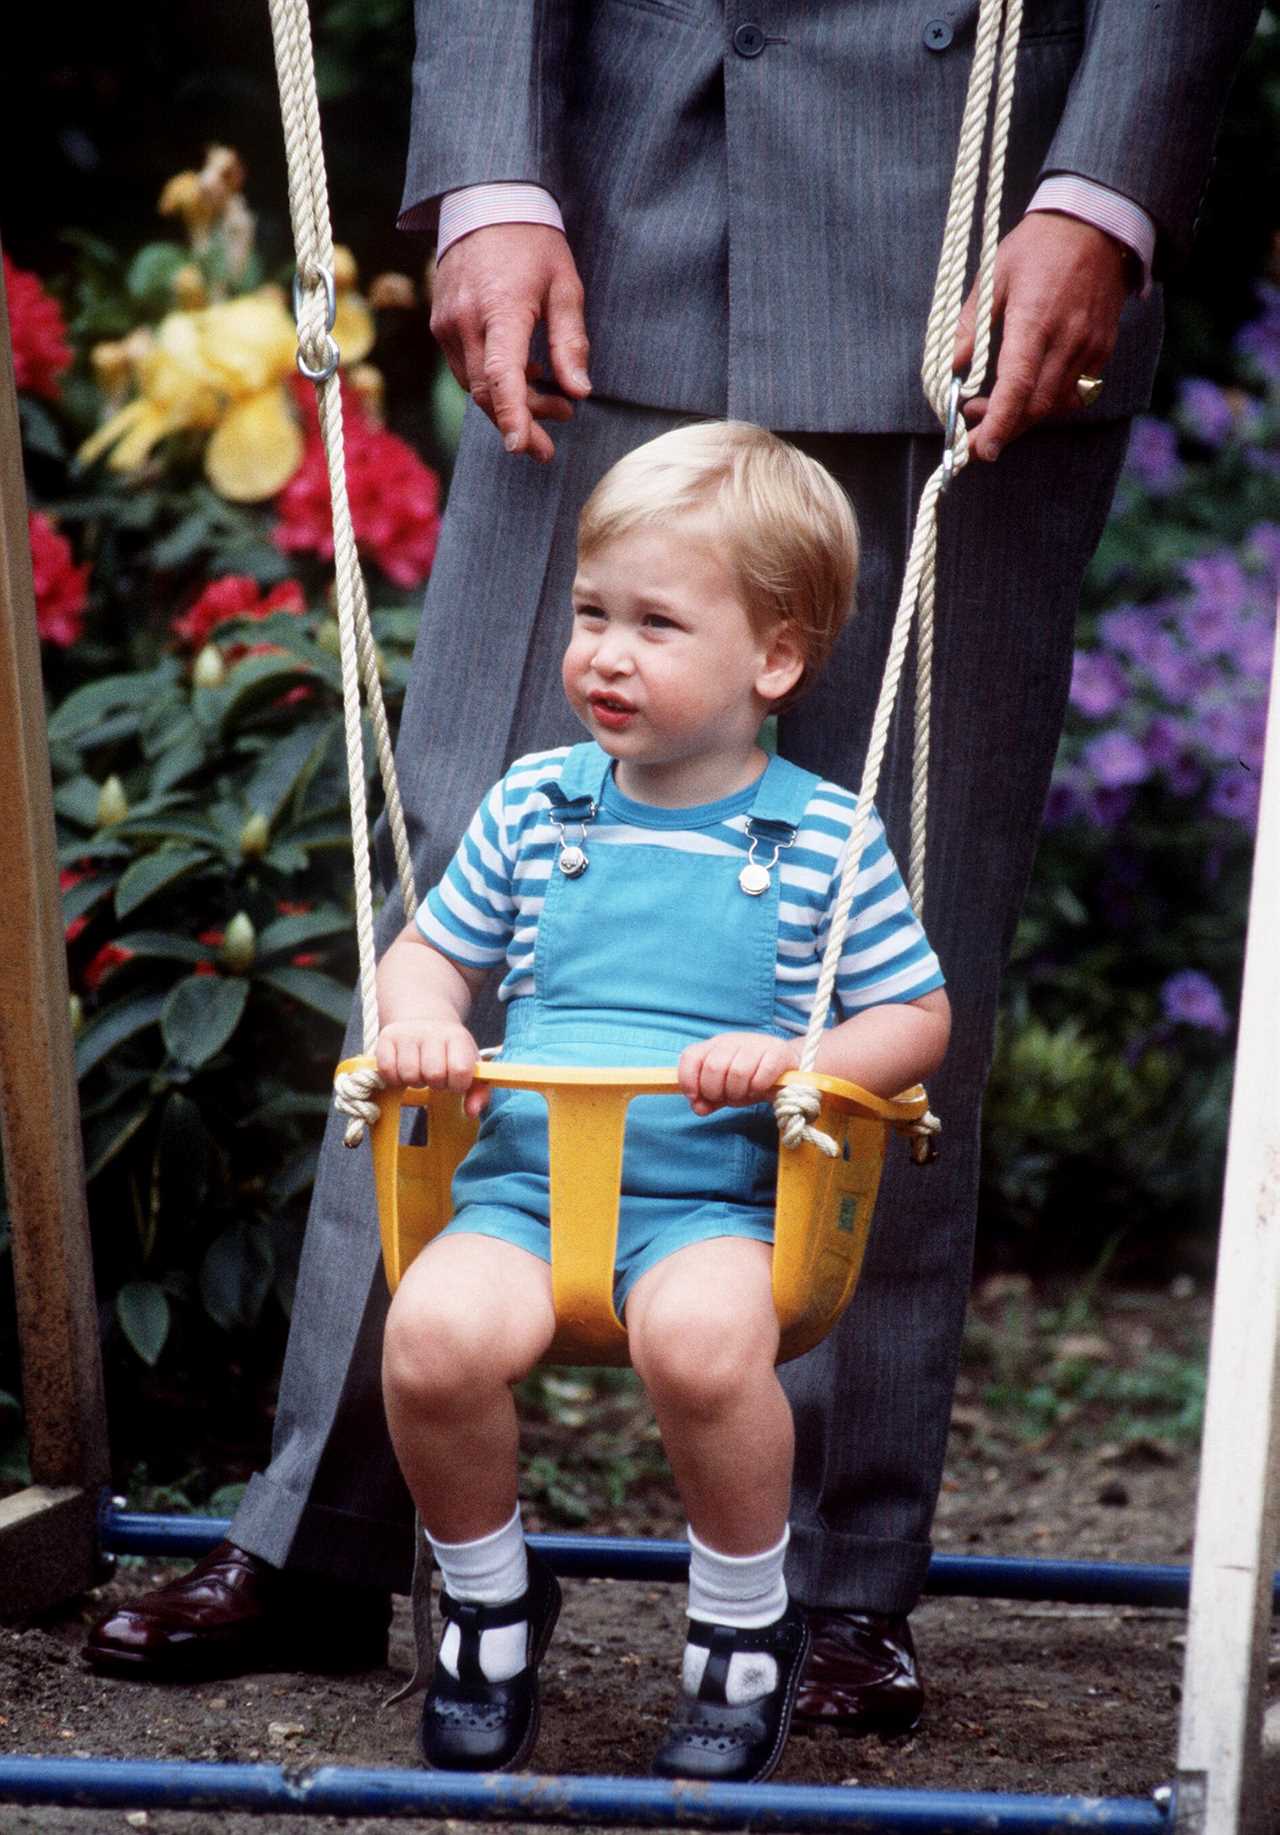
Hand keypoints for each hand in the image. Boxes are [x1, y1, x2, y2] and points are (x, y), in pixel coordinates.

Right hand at [375, 1020, 488, 1115]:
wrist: (425, 1019)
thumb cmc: (450, 1051)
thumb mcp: (470, 1066)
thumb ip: (478, 1092)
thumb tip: (472, 1112)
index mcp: (457, 1037)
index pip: (460, 1070)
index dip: (457, 1084)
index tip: (455, 1081)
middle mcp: (432, 1031)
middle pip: (433, 1074)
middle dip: (435, 1083)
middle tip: (436, 1076)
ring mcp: (408, 1033)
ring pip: (408, 1074)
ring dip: (414, 1081)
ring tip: (420, 1071)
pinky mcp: (387, 1036)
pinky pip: (387, 1070)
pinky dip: (395, 1078)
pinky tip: (403, 1070)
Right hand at [430, 223, 590, 461]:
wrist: (484, 203)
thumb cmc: (532, 242)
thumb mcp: (565, 286)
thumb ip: (571, 342)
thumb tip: (579, 391)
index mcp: (500, 309)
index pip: (502, 376)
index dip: (513, 416)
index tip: (523, 447)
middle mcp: (465, 321)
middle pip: (489, 393)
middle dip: (525, 419)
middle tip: (563, 422)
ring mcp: (447, 324)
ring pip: (477, 386)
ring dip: (513, 401)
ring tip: (551, 397)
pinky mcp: (440, 325)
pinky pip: (468, 369)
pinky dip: (496, 381)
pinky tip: (525, 371)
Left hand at [678, 1033, 800, 1115]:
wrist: (786, 1065)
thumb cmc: (750, 1077)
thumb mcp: (725, 1089)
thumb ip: (708, 1099)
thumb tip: (698, 1108)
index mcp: (714, 1046)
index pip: (691, 1057)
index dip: (689, 1081)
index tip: (697, 1098)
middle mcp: (732, 1041)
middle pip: (713, 1068)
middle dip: (717, 1092)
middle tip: (727, 1098)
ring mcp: (755, 1044)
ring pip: (737, 1072)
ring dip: (739, 1092)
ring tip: (745, 1095)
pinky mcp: (778, 1052)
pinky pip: (762, 1075)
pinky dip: (758, 1088)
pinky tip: (760, 1089)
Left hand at [952, 212, 1130, 461]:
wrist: (1096, 224)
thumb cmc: (1038, 246)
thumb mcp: (993, 276)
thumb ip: (970, 326)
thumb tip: (951, 369)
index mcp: (1034, 320)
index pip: (1016, 386)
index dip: (998, 425)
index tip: (980, 449)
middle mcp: (1067, 340)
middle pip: (1034, 408)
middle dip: (1001, 429)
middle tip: (971, 428)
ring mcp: (1089, 347)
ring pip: (1054, 405)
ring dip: (1021, 417)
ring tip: (991, 405)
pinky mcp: (1102, 349)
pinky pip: (1074, 392)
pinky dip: (1046, 402)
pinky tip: (1027, 388)